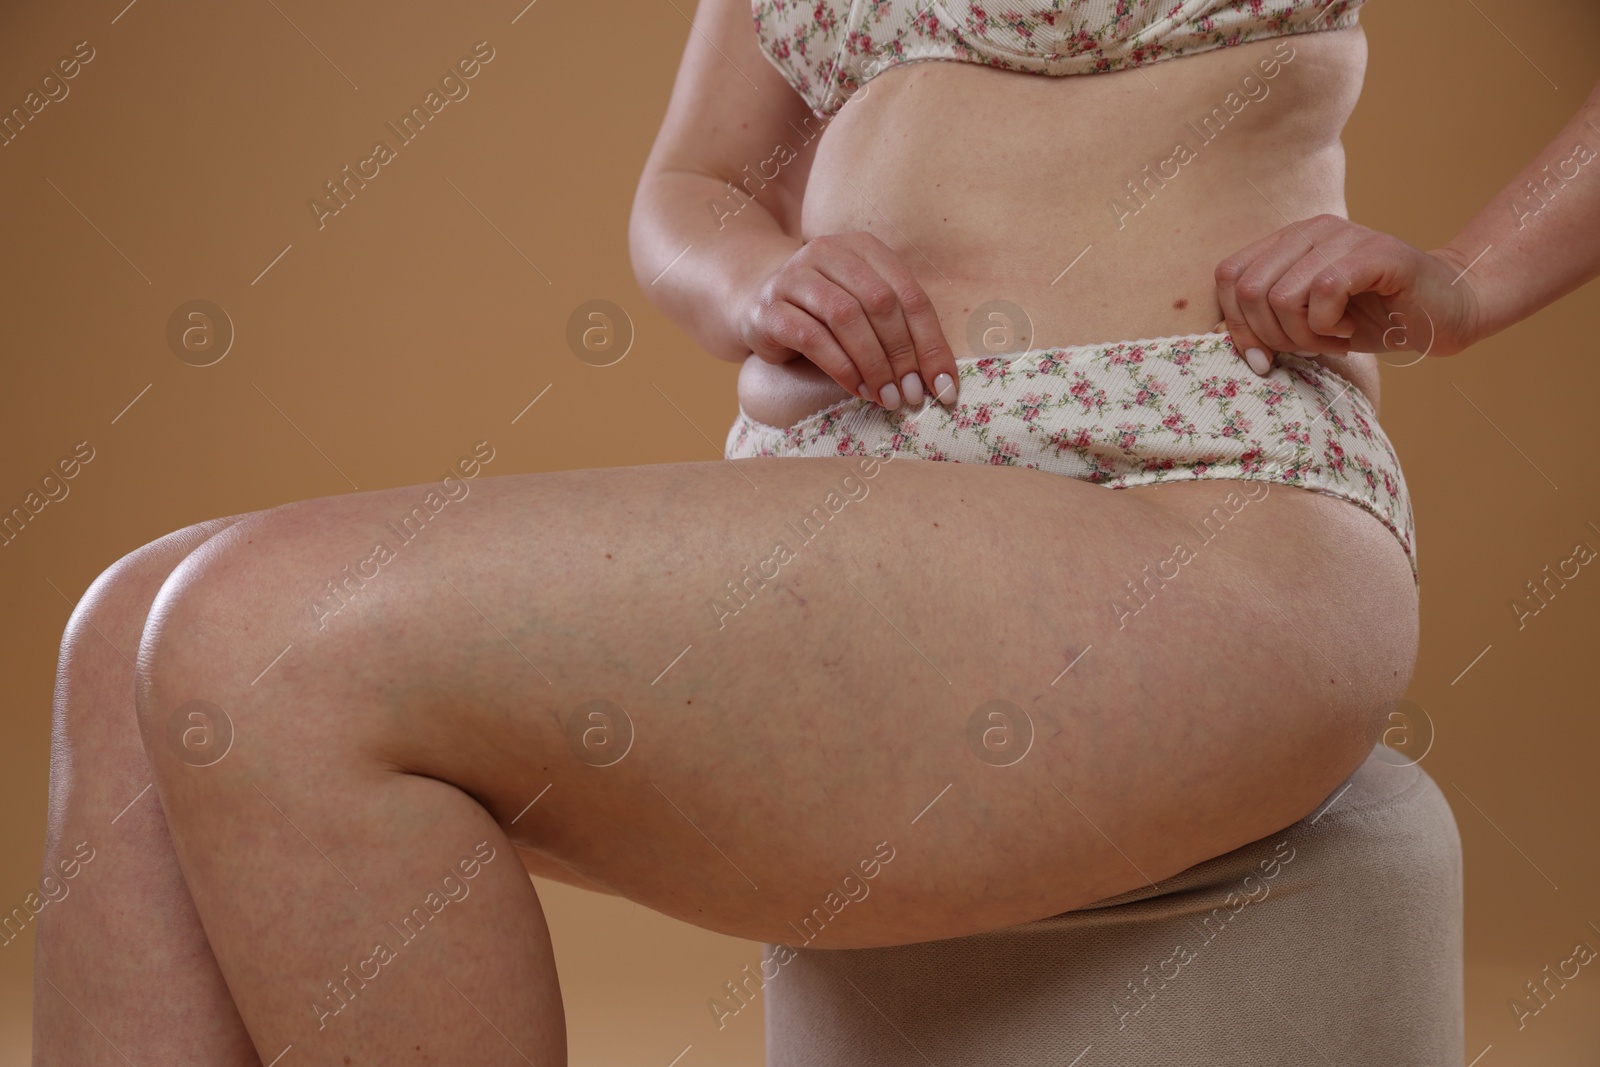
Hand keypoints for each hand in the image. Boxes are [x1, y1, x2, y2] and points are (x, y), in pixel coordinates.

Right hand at [734, 232, 959, 408]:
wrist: (756, 302)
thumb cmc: (823, 311)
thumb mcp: (864, 308)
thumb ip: (898, 329)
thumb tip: (938, 380)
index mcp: (863, 248)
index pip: (910, 295)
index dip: (931, 342)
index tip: (944, 385)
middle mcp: (828, 253)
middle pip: (880, 303)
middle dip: (903, 355)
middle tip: (912, 394)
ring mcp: (794, 277)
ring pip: (846, 317)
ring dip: (873, 363)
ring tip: (887, 397)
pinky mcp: (770, 308)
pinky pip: (812, 337)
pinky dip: (841, 367)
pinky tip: (857, 389)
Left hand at [1214, 214, 1483, 374]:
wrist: (1443, 313)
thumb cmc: (1371, 321)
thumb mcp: (1304, 326)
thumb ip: (1266, 323)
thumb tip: (1232, 344)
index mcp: (1287, 242)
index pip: (1228, 276)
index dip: (1236, 324)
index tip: (1265, 355)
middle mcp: (1311, 230)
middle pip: (1249, 290)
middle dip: (1272, 335)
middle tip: (1311, 344)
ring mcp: (1344, 236)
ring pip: (1282, 295)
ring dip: (1305, 334)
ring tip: (1334, 335)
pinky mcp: (1376, 252)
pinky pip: (1323, 291)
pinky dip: (1329, 325)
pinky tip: (1349, 328)